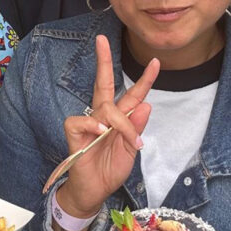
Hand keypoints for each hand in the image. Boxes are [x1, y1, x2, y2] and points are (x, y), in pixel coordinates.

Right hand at [57, 35, 158, 217]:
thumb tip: (146, 104)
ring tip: (130, 141)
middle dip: (103, 60)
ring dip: (121, 122)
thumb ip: (137, 130)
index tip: (156, 62)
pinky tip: (101, 132)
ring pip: (105, 107)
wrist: (94, 191)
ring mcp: (88, 122)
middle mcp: (104, 115)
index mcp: (120, 118)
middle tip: (102, 39)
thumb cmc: (111, 169)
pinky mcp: (74, 132)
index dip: (145, 79)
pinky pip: (82, 120)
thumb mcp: (131, 152)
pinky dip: (93, 125)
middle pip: (104, 82)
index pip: (134, 94)